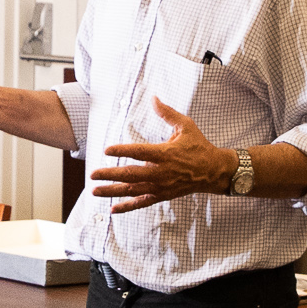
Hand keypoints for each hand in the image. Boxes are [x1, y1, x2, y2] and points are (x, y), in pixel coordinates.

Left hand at [91, 99, 233, 212]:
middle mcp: (161, 172)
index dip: (122, 151)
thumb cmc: (199, 147)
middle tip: (92, 174)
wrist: (214, 171)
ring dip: (112, 191)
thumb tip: (154, 98)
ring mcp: (160, 186)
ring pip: (132, 190)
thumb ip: (167, 113)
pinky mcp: (162, 195)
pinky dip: (127, 207)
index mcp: (165, 153)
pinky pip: (142, 203)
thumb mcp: (186, 126)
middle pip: (131, 174)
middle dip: (109, 175)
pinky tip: (113, 209)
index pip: (139, 152)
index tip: (106, 150)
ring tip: (94, 191)